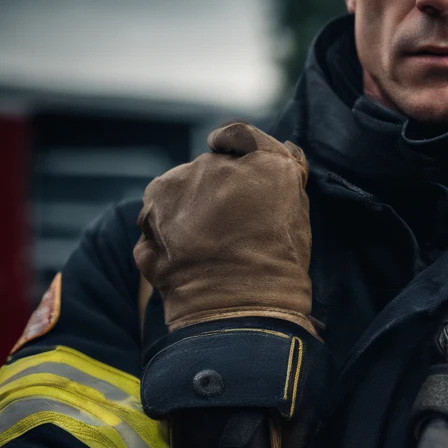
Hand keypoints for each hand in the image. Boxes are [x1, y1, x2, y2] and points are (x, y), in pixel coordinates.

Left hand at [135, 123, 316, 336]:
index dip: (235, 147)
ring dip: (185, 209)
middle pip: (206, 168)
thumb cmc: (279, 267)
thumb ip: (285, 173)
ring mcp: (176, 188)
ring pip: (177, 189)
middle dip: (212, 190)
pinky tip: (184, 258)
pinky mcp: (150, 215)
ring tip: (204, 248)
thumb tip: (283, 151)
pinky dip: (164, 233)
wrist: (240, 311)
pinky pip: (156, 216)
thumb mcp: (298, 213)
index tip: (231, 158)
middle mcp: (214, 166)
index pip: (239, 136)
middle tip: (228, 228)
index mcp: (259, 162)